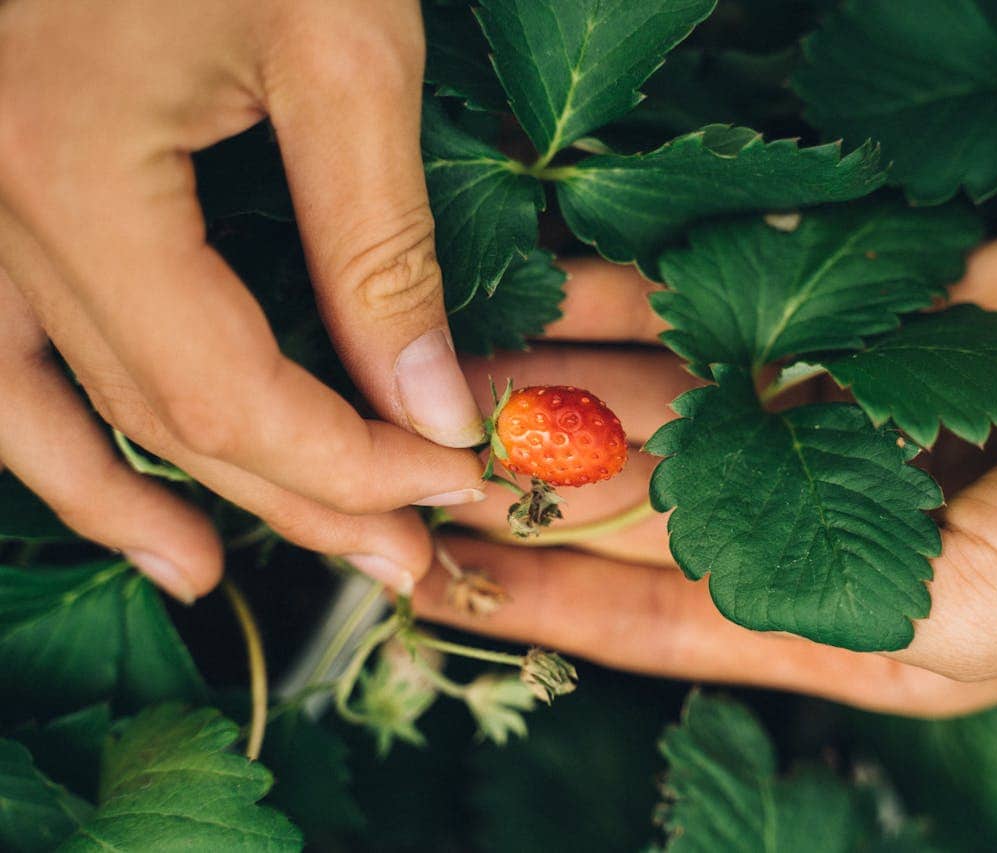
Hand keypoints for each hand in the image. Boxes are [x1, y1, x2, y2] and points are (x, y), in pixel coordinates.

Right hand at [0, 0, 488, 600]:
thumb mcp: (340, 46)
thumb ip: (378, 243)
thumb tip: (427, 405)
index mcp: (67, 175)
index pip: (224, 394)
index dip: (348, 462)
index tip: (451, 482)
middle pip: (158, 412)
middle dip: (296, 493)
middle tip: (400, 557)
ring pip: (55, 405)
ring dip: (153, 497)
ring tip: (226, 575)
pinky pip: (2, 351)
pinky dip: (54, 437)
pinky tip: (121, 491)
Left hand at [412, 197, 996, 716]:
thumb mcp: (950, 626)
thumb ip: (798, 601)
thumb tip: (649, 571)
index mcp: (848, 611)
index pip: (658, 611)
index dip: (546, 595)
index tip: (435, 580)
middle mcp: (833, 506)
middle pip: (651, 493)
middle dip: (538, 479)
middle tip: (414, 458)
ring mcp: (850, 400)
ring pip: (676, 391)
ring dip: (569, 382)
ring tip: (453, 371)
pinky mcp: (876, 306)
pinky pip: (736, 296)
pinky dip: (650, 292)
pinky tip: (557, 287)